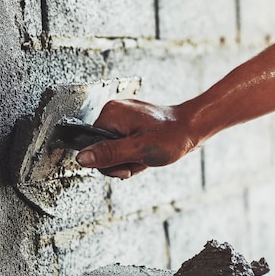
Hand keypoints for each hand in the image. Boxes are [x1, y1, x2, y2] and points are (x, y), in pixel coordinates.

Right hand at [76, 99, 197, 178]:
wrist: (192, 128)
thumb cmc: (171, 136)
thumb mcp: (137, 149)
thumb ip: (108, 154)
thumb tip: (82, 158)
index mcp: (110, 114)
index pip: (91, 145)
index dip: (108, 161)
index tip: (126, 163)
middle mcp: (114, 112)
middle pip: (103, 149)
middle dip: (121, 162)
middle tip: (139, 160)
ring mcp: (123, 117)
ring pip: (115, 150)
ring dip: (130, 159)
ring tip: (146, 156)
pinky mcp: (132, 124)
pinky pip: (125, 145)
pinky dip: (135, 154)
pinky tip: (147, 153)